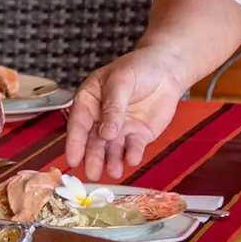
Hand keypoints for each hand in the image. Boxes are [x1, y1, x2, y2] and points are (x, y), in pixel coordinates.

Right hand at [63, 48, 182, 180]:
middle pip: (93, 141)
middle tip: (92, 174)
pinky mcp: (137, 135)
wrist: (167, 70)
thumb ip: (112, 108)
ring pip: (111, 148)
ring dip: (111, 161)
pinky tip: (132, 159)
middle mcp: (101, 118)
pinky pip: (132, 148)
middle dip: (93, 157)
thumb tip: (105, 133)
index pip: (78, 123)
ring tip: (114, 172)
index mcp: (89, 100)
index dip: (75, 142)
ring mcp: (119, 128)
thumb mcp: (121, 81)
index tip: (73, 159)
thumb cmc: (139, 67)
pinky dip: (131, 154)